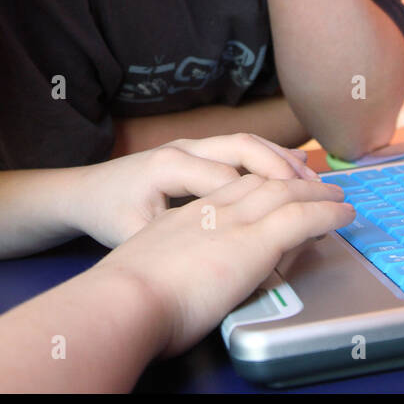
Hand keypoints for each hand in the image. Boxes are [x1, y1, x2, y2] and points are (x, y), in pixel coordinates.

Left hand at [68, 133, 318, 248]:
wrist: (84, 195)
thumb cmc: (108, 216)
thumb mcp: (134, 236)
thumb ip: (175, 242)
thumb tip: (221, 258)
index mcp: (167, 167)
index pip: (227, 178)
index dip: (265, 194)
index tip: (298, 214)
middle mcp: (183, 148)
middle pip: (243, 149)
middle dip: (284, 169)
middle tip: (320, 191)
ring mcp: (191, 146)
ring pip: (246, 145)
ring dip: (281, 160)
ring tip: (316, 181)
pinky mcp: (197, 151)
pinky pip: (240, 149)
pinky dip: (269, 158)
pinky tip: (294, 171)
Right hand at [95, 173, 353, 356]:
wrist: (124, 300)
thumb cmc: (125, 301)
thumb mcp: (147, 270)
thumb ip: (170, 266)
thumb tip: (189, 277)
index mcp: (183, 217)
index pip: (229, 190)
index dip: (255, 185)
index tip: (271, 188)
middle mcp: (210, 210)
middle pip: (260, 182)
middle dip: (290, 179)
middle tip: (313, 182)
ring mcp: (234, 221)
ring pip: (285, 191)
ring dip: (315, 191)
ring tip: (336, 195)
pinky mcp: (255, 240)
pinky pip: (303, 215)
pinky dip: (327, 212)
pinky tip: (343, 214)